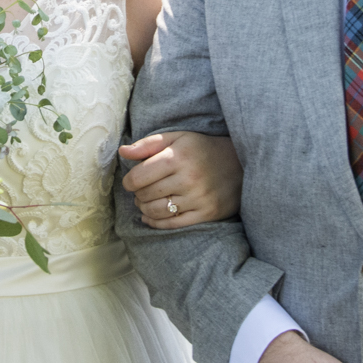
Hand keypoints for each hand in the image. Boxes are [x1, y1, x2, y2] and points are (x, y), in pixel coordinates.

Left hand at [119, 131, 240, 227]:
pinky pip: (172, 224)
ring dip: (144, 209)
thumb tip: (122, 152)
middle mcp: (189, 178)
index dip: (129, 181)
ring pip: (157, 211)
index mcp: (179, 157)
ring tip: (145, 202)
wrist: (241, 163)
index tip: (131, 181)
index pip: (139, 176)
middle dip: (138, 194)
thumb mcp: (177, 138)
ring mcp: (199, 198)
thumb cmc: (202, 149)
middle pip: (146, 194)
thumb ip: (148, 144)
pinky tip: (151, 216)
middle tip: (141, 191)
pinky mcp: (207, 213)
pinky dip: (156, 222)